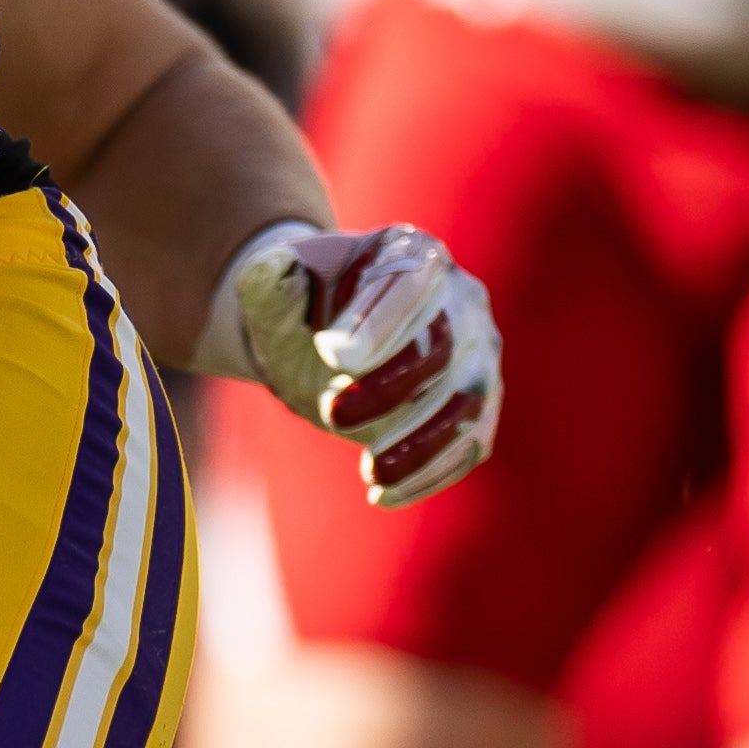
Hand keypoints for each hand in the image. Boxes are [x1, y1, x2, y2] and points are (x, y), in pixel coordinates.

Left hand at [226, 221, 499, 508]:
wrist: (320, 340)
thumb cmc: (298, 303)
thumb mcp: (272, 283)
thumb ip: (270, 277)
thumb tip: (280, 272)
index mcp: (412, 253)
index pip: (407, 282)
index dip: (377, 322)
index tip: (332, 357)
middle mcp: (460, 298)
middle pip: (442, 346)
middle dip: (389, 387)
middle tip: (330, 414)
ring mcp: (478, 354)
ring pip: (466, 404)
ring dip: (420, 444)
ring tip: (368, 473)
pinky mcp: (479, 405)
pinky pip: (468, 444)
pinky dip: (431, 472)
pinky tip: (384, 494)